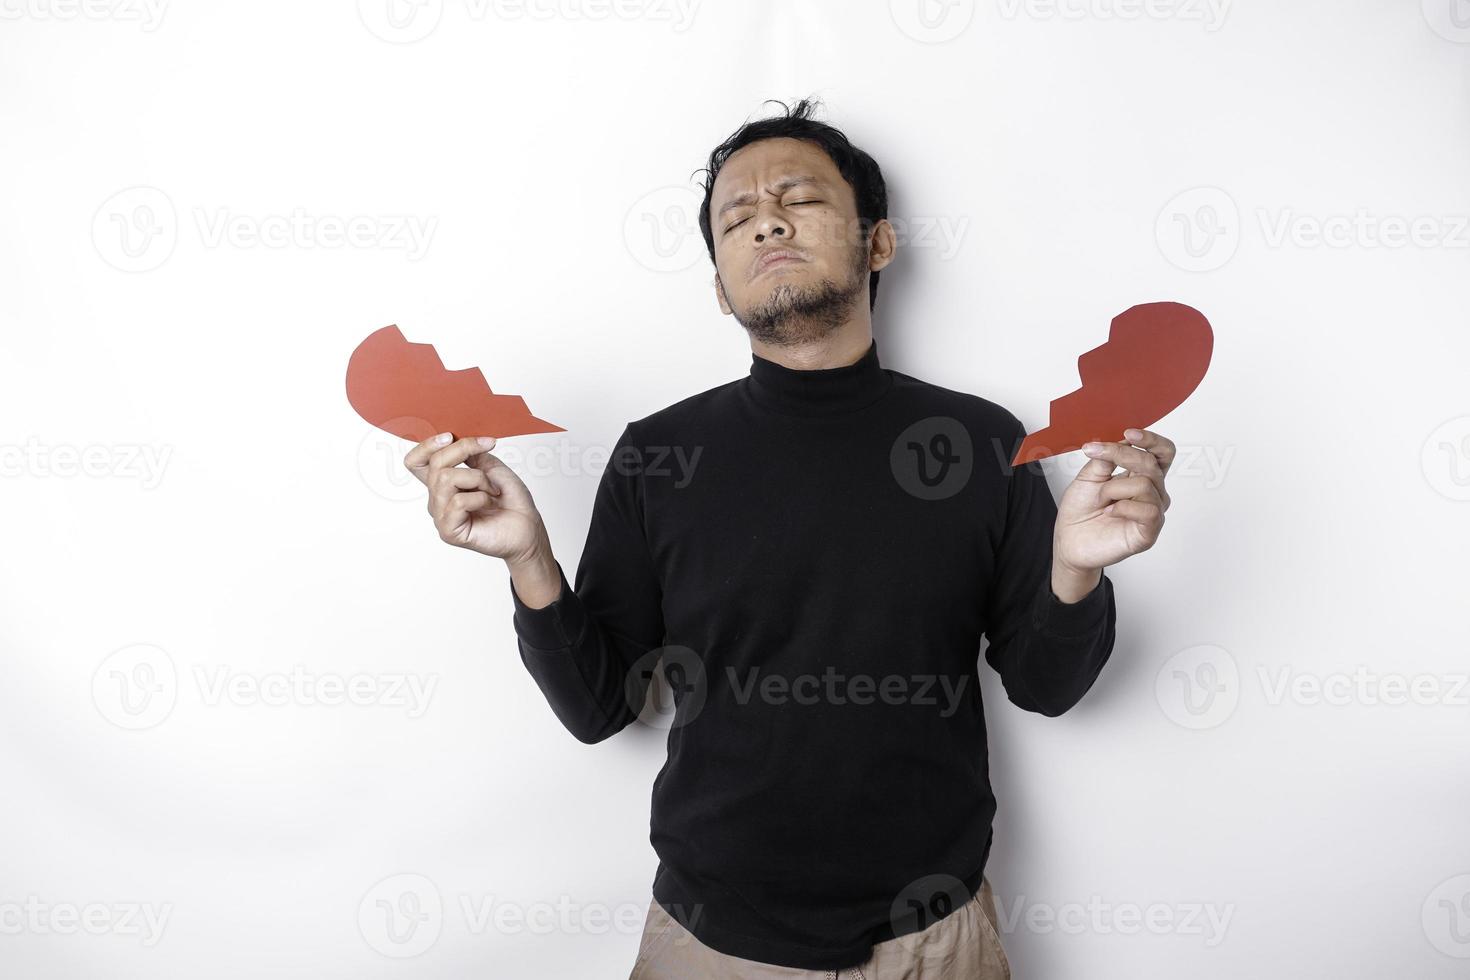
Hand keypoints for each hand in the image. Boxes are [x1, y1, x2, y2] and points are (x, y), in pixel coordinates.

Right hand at [403, 433, 548, 564]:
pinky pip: (457, 502)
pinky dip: (480, 498)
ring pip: (445, 479)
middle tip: (488, 453)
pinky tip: (489, 504)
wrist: (528, 526)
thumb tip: (453, 440)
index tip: (451, 436)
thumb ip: (469, 454)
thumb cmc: (511, 500)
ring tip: (492, 490)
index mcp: (443, 483)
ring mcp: (441, 516)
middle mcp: (438, 499)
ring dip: (477, 478)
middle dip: (464, 451)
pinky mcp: (449, 531)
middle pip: (435, 464)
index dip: (427, 445)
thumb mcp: (491, 467)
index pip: (415, 462)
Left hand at [1053, 427, 1173, 575]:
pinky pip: (1148, 511)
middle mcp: (1152, 492)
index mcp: (1142, 475)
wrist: (1068, 540)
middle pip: (1152, 463)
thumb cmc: (1080, 510)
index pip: (1162, 452)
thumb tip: (1121, 439)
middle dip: (1122, 455)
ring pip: (1146, 485)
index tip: (1128, 432)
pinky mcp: (1149, 532)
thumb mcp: (1089, 476)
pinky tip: (1109, 512)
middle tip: (1095, 454)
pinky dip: (1123, 507)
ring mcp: (1153, 512)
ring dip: (1114, 488)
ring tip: (1101, 500)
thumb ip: (1106, 458)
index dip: (1151, 440)